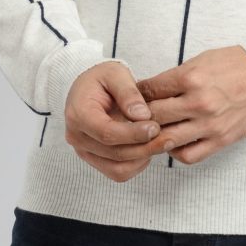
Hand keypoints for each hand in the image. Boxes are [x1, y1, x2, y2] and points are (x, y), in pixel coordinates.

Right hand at [63, 60, 172, 181]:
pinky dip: (136, 164)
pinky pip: (117, 172)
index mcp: (78, 114)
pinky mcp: (95, 160)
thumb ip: (128, 93)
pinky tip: (148, 147)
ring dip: (142, 158)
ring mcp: (84, 151)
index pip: (106, 132)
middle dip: (144, 147)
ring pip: (117, 168)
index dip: (133, 134)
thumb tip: (143, 116)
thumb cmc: (101, 78)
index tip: (155, 127)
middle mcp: (77, 137)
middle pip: (114, 153)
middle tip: (167, 137)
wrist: (88, 88)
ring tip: (161, 142)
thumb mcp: (115, 73)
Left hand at [135, 46, 245, 164]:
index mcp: (191, 78)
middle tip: (133, 118)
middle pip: (154, 116)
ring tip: (149, 133)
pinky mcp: (220, 140)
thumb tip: (148, 90)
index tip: (132, 97)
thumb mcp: (200, 60)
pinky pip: (188, 155)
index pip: (150, 89)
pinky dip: (175, 152)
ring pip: (166, 139)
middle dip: (139, 117)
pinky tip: (173, 143)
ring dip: (154, 138)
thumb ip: (175, 77)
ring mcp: (209, 124)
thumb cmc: (232, 64)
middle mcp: (198, 102)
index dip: (136, 93)